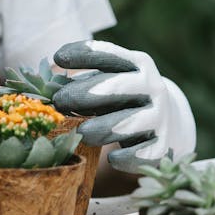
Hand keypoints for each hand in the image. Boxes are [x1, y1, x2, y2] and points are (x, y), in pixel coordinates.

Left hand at [51, 39, 195, 172]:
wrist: (167, 124)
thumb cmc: (123, 98)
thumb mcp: (109, 82)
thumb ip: (85, 82)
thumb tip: (46, 90)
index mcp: (137, 64)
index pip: (110, 55)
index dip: (84, 55)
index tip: (57, 58)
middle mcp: (152, 87)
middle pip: (119, 87)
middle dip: (86, 93)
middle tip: (59, 101)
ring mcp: (160, 116)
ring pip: (131, 122)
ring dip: (103, 127)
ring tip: (80, 132)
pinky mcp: (162, 145)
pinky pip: (145, 153)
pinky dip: (129, 157)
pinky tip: (112, 159)